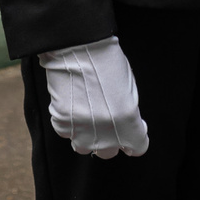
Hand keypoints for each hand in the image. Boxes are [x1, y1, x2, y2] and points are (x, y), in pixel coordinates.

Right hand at [38, 36, 148, 157]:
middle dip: (110, 139)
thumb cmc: (107, 62)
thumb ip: (129, 113)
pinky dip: (69, 122)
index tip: (131, 127)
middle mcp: (105, 133)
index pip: (137, 147)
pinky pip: (66, 132)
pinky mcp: (61, 123)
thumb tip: (128, 122)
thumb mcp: (129, 89)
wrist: (77, 48)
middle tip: (106, 120)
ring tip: (86, 113)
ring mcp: (81, 131)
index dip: (134, 137)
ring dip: (87, 135)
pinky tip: (72, 105)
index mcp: (128, 124)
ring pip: (84, 147)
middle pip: (108, 152)